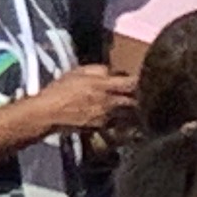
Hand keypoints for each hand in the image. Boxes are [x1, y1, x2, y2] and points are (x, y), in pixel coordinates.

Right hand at [24, 63, 138, 139]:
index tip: (148, 78)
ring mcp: (107, 116)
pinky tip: (117, 114)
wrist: (49, 113)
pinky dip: (120, 117)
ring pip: (128, 112)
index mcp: (103, 85)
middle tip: (144, 93)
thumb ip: (98, 70)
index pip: (131, 83)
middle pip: (135, 101)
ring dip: (131, 108)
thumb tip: (113, 72)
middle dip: (140, 97)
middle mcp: (109, 102)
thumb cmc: (60, 90)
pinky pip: (117, 120)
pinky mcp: (103, 126)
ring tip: (133, 104)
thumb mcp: (76, 72)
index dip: (142, 81)